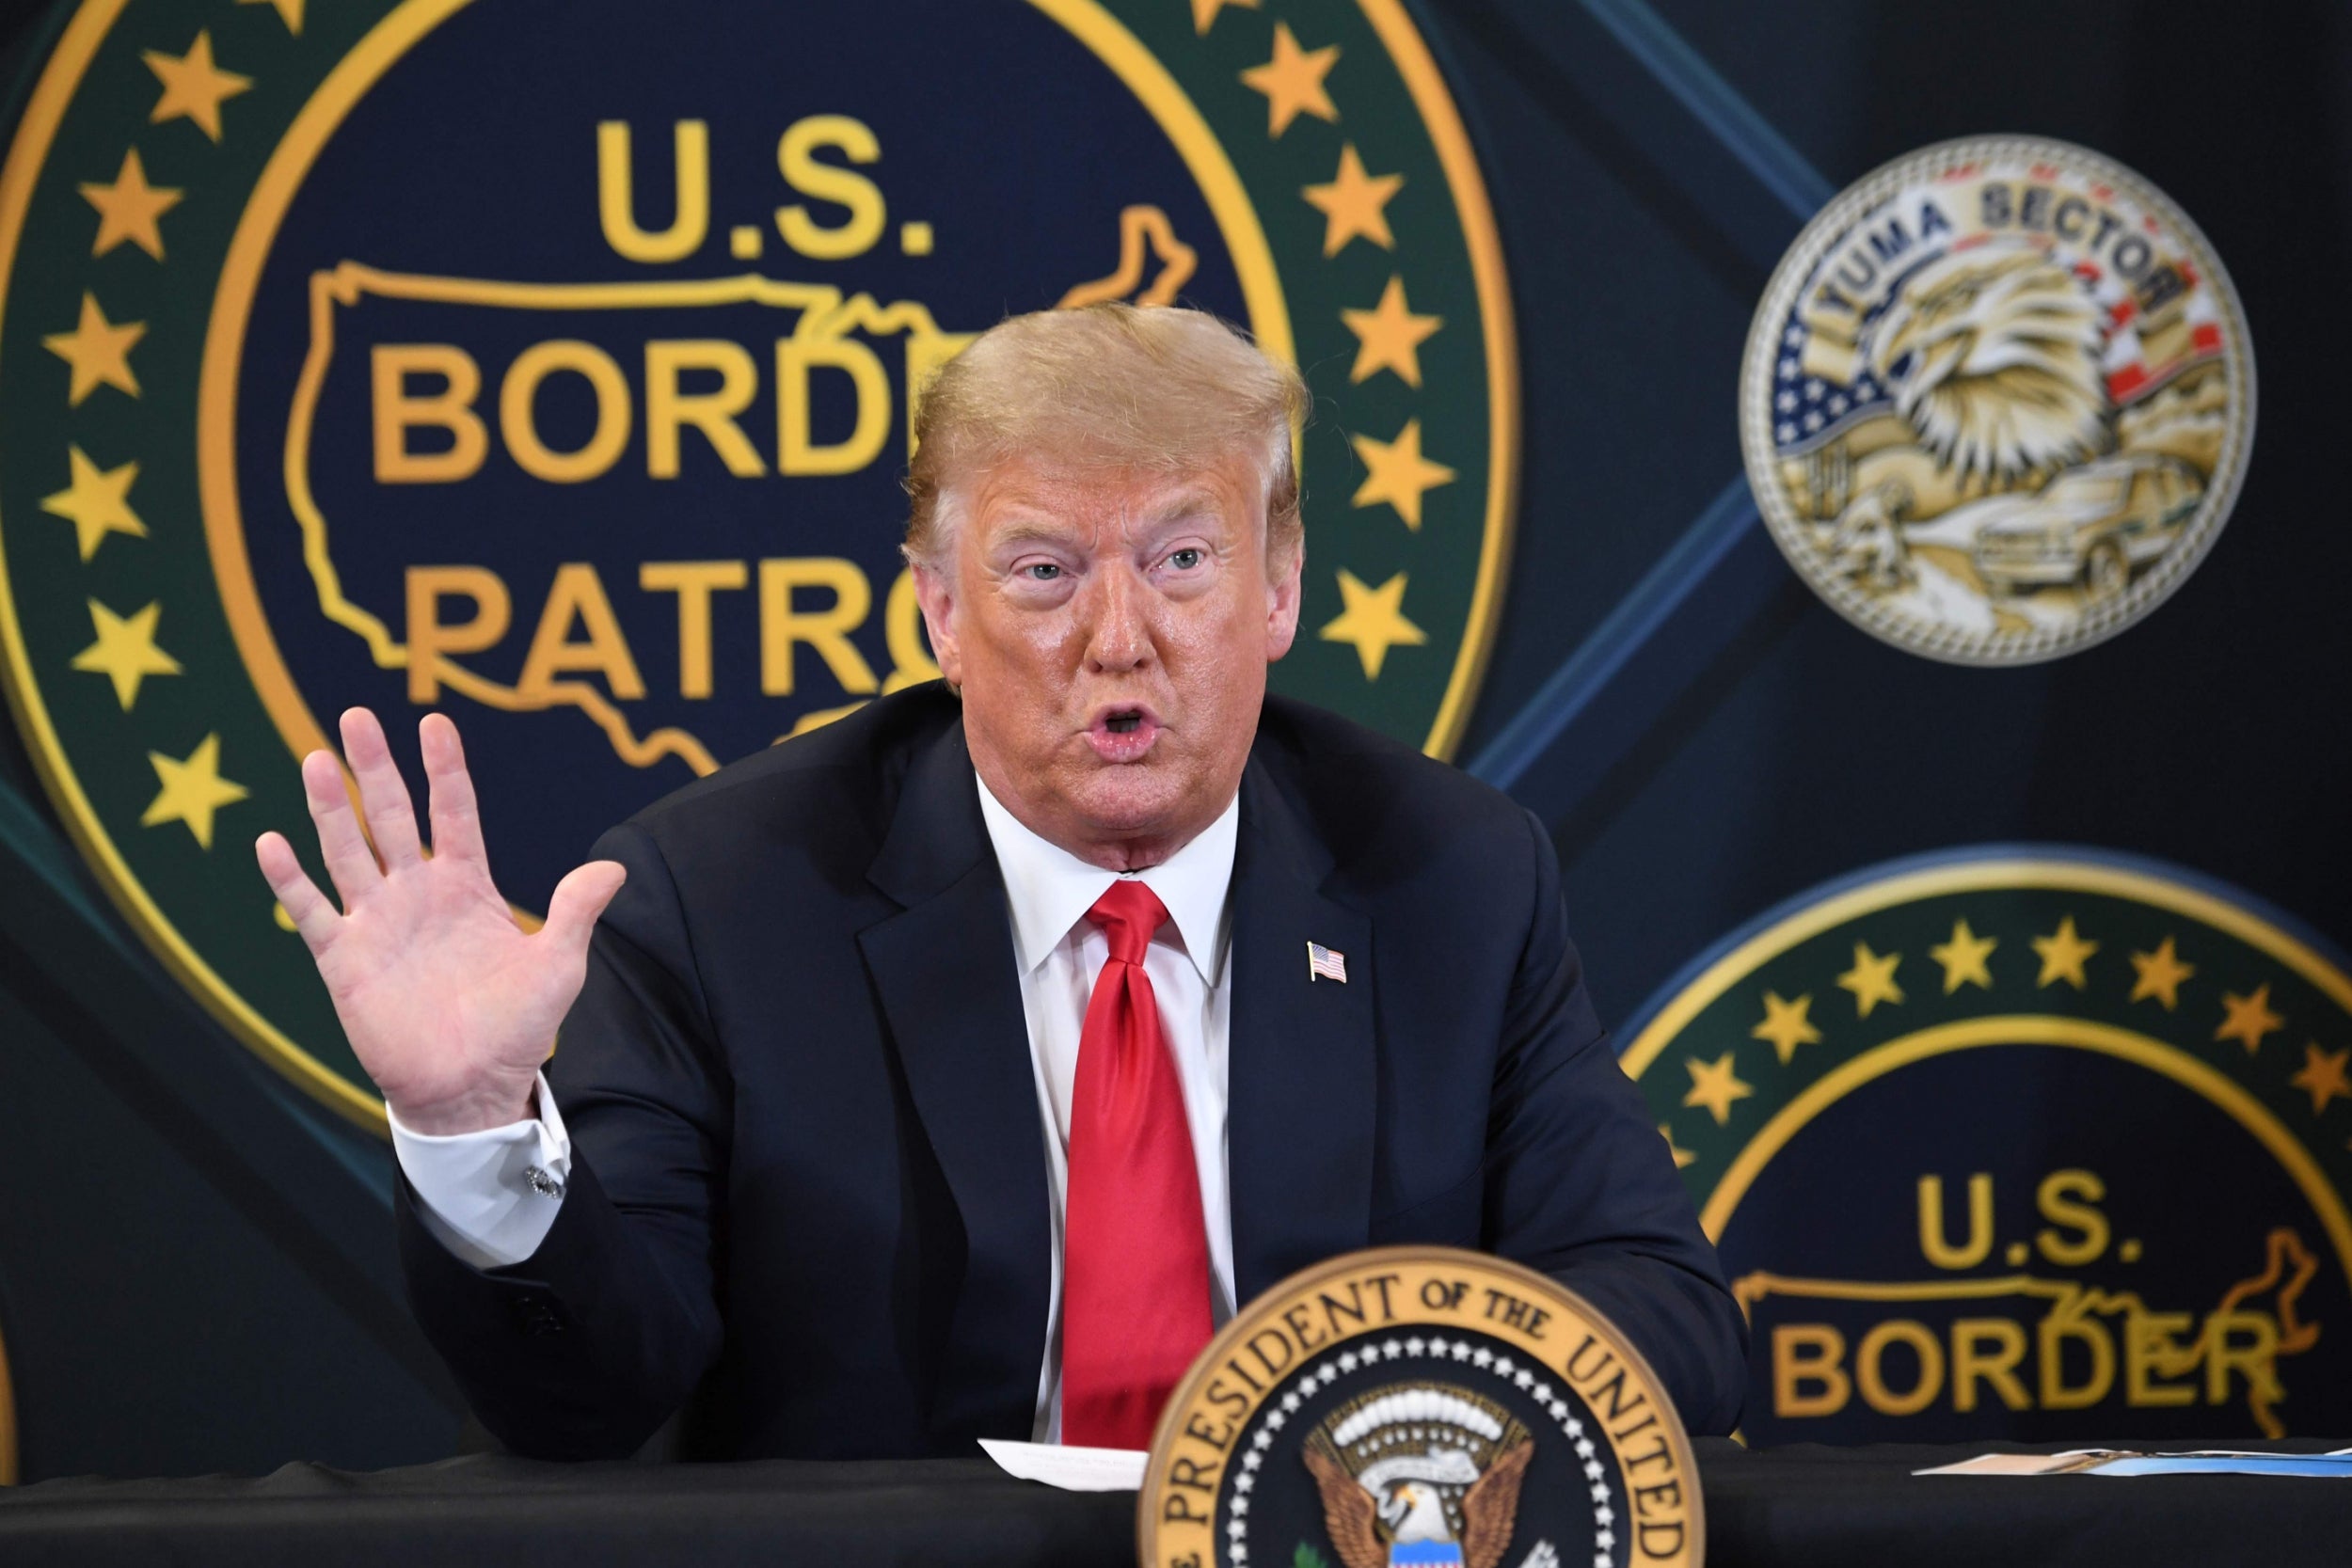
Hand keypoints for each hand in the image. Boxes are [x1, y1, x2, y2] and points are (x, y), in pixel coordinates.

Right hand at [254, 709, 625, 1134]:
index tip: (435, 722)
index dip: (445, 769)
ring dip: (329, 808)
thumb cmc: (518, 1028)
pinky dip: (290, 880)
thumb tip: (616, 866)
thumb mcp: (558, 965)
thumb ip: (575, 911)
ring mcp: (377, 923)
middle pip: (391, 816)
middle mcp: (417, 894)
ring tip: (316, 759)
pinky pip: (312, 913)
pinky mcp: (344, 960)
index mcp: (468, 886)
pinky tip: (271, 842)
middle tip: (355, 716)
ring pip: (347, 851)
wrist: (472, 1088)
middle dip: (375, 767)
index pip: (454, 813)